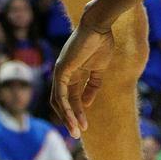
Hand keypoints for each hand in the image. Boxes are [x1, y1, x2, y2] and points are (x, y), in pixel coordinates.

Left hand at [51, 17, 115, 138]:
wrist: (99, 26)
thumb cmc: (101, 43)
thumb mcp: (98, 70)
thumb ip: (92, 86)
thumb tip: (85, 104)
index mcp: (73, 73)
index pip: (71, 98)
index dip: (77, 113)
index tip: (84, 126)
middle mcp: (63, 73)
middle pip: (63, 102)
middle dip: (70, 118)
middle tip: (78, 133)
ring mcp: (61, 71)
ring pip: (59, 101)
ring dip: (67, 117)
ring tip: (76, 130)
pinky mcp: (61, 70)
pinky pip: (60, 93)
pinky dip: (65, 107)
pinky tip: (72, 117)